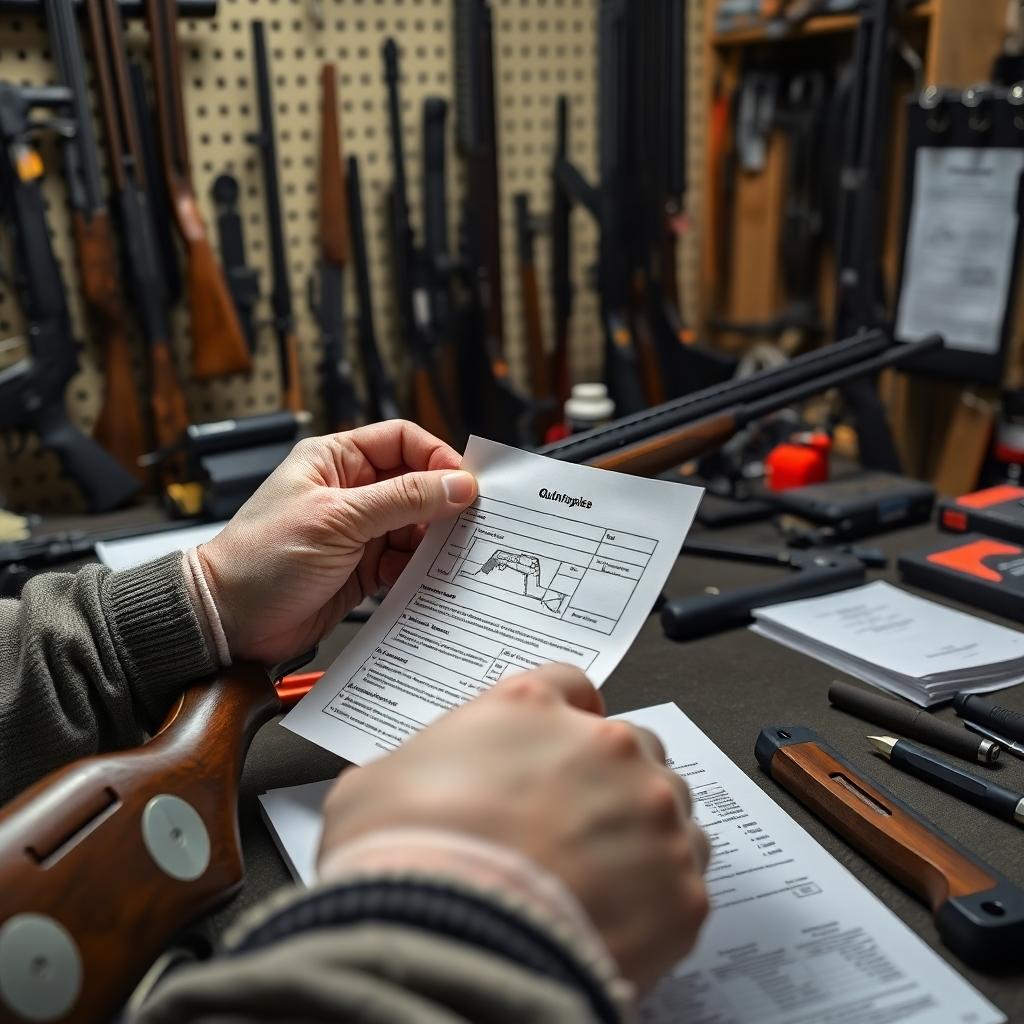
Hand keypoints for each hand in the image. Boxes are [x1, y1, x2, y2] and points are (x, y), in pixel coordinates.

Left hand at [198, 421, 477, 664]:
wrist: (229, 621)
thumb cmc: (260, 560)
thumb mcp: (338, 519)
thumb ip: (402, 500)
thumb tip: (456, 485)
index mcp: (335, 460)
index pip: (401, 441)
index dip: (436, 458)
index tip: (463, 483)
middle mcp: (349, 492)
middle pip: (415, 485)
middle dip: (441, 502)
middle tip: (469, 521)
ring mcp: (357, 532)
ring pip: (415, 525)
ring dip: (433, 539)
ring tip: (448, 552)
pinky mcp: (362, 569)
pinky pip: (405, 561)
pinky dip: (419, 568)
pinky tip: (426, 575)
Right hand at [318, 665, 710, 992]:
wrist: (447, 947)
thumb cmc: (408, 864)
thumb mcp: (373, 785)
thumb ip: (411, 767)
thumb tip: (401, 787)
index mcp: (529, 708)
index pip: (568, 686)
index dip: (565, 717)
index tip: (566, 742)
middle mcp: (602, 747)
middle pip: (628, 747)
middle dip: (606, 782)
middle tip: (572, 830)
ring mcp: (650, 813)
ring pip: (667, 810)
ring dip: (640, 835)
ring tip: (595, 881)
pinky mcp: (681, 887)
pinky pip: (683, 881)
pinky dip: (657, 898)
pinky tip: (614, 919)